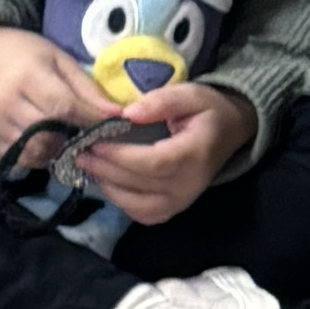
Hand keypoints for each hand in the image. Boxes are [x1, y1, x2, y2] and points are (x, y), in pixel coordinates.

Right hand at [0, 24, 116, 154]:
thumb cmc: (30, 55)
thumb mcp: (62, 61)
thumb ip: (87, 89)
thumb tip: (116, 115)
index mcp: (26, 76)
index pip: (63, 107)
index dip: (89, 120)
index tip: (112, 125)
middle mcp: (5, 102)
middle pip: (48, 133)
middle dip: (74, 138)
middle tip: (91, 136)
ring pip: (34, 151)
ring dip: (57, 150)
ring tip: (70, 139)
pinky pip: (19, 158)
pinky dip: (39, 156)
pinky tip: (49, 143)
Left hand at [72, 79, 251, 228]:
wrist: (229, 132)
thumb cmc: (208, 110)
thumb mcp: (190, 94)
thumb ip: (161, 101)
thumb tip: (126, 114)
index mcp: (195, 155)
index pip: (153, 163)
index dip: (120, 156)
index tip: (94, 142)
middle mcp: (189, 185)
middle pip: (139, 184)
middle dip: (104, 168)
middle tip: (79, 152)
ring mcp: (181, 202)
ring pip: (135, 205)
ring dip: (108, 186)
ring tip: (89, 165)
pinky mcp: (172, 210)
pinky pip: (140, 214)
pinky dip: (120, 200)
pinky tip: (108, 180)